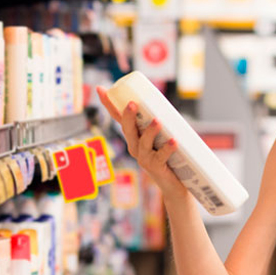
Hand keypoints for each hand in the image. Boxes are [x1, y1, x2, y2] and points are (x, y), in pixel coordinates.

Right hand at [96, 85, 187, 199]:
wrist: (174, 185)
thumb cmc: (168, 157)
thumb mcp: (161, 136)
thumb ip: (162, 122)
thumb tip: (165, 104)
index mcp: (134, 137)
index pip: (119, 118)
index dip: (109, 104)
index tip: (101, 89)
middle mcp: (135, 147)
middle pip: (128, 130)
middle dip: (128, 117)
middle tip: (132, 104)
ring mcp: (144, 158)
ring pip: (143, 143)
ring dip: (150, 131)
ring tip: (157, 121)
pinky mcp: (156, 168)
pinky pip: (161, 157)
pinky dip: (167, 148)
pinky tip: (174, 141)